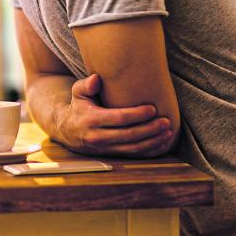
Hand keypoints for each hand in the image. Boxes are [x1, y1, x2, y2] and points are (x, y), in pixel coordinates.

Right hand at [56, 74, 172, 156]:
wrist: (67, 130)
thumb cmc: (78, 106)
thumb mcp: (77, 93)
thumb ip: (86, 85)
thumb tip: (96, 79)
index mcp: (91, 120)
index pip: (118, 118)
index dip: (137, 115)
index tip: (153, 109)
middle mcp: (98, 137)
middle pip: (129, 135)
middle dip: (150, 129)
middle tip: (166, 121)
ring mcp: (105, 149)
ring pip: (133, 148)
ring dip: (153, 141)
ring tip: (168, 132)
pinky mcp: (112, 155)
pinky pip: (133, 156)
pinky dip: (149, 151)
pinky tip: (162, 144)